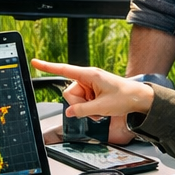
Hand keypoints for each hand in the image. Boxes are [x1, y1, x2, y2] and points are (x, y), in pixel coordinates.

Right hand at [31, 59, 154, 135]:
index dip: (47, 67)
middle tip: (93, 109)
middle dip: (79, 104)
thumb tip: (70, 112)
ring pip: (76, 99)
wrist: (140, 99)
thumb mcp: (102, 107)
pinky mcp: (92, 90)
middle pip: (69, 93)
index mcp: (89, 75)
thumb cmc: (125, 97)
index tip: (34, 63)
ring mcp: (90, 84)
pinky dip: (89, 107)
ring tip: (99, 109)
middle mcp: (87, 77)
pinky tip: (100, 108)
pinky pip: (83, 101)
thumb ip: (82, 110)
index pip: (63, 70)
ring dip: (86, 107)